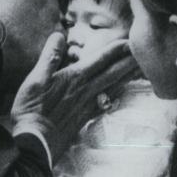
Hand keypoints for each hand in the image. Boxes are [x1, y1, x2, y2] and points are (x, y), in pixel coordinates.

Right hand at [11, 33, 137, 162]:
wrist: (35, 142)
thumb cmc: (32, 110)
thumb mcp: (35, 79)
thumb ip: (49, 57)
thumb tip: (58, 35)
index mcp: (75, 78)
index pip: (100, 59)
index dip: (116, 49)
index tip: (130, 41)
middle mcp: (86, 90)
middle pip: (113, 73)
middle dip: (129, 61)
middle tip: (145, 53)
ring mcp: (88, 104)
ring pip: (114, 87)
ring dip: (128, 76)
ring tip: (140, 69)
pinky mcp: (86, 116)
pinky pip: (107, 102)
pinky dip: (117, 94)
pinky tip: (121, 92)